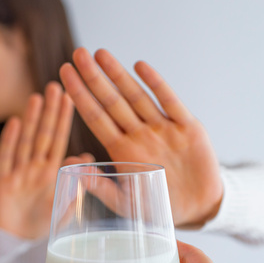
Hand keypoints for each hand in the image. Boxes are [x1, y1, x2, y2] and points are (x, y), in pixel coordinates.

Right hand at [0, 82, 72, 238]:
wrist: (10, 240)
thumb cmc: (38, 224)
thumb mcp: (62, 206)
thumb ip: (74, 184)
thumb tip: (89, 161)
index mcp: (52, 173)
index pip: (60, 141)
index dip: (65, 120)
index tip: (71, 98)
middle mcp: (35, 168)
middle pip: (44, 135)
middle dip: (50, 112)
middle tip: (56, 86)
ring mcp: (18, 172)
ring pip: (26, 141)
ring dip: (32, 120)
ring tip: (37, 97)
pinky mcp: (1, 181)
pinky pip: (6, 158)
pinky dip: (11, 141)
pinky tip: (15, 122)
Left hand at [60, 48, 222, 226]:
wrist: (199, 208)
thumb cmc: (159, 207)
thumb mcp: (127, 203)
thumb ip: (102, 187)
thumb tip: (74, 169)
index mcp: (122, 151)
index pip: (95, 118)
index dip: (80, 96)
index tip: (64, 75)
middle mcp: (140, 135)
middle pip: (112, 101)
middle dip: (94, 77)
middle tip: (77, 53)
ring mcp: (163, 129)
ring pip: (137, 97)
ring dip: (119, 75)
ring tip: (100, 53)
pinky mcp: (187, 128)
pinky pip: (170, 102)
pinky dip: (156, 84)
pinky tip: (140, 66)